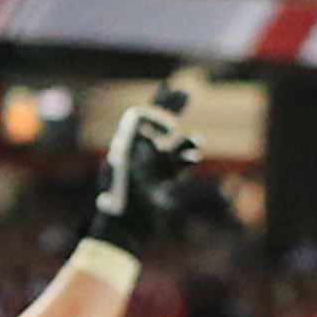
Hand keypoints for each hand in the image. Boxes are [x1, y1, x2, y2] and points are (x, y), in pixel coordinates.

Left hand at [86, 80, 200, 258]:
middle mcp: (140, 154)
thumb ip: (131, 137)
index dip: (157, 106)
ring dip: (186, 142)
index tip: (170, 114)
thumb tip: (137, 111)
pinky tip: (193, 157)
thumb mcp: (125, 161)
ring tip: (194, 142)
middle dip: (172, 109)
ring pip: (174, 146)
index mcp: (127, 146)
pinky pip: (179, 164)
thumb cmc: (123, 193)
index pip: (142, 117)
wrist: (128, 225)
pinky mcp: (163, 182)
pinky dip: (188, 159)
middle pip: (158, 125)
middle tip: (187, 91)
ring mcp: (152, 168)